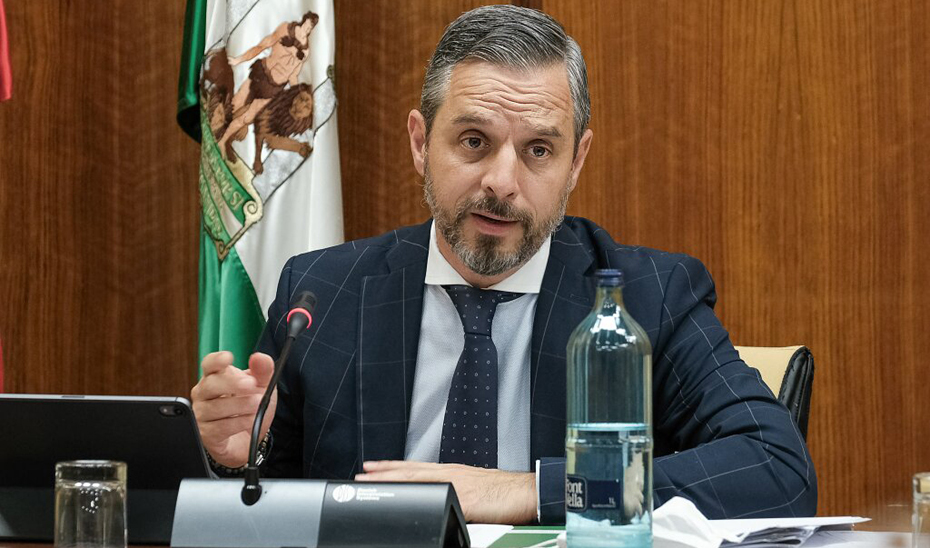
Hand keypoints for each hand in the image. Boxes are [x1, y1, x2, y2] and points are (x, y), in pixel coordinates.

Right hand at [190, 351, 276, 467]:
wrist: (248, 437)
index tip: (229, 358)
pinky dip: (238, 423)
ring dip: (240, 405)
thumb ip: (263, 371)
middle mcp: (204, 394)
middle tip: (251, 385)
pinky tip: (250, 420)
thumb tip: (260, 357)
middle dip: (232, 383)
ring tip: (257, 404)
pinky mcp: (206, 434)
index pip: (209, 364)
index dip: (216, 360)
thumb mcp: (262, 386)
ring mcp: (202, 414)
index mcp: (215, 377)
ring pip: (215, 407)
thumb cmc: (249, 407)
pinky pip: (219, 427)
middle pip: (210, 384)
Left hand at [355, 461, 535, 523]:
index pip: (416, 467)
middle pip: (412, 471)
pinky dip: (422, 497)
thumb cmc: (507, 493)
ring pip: (420, 479)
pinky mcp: (467, 499)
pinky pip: (440, 497)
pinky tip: (408, 500)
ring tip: (372, 482)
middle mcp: (452, 474)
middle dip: (385, 473)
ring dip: (395, 480)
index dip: (392, 467)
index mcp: (453, 472)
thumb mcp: (475, 489)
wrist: (531, 492)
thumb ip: (456, 492)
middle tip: (361, 474)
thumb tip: (440, 501)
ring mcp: (458, 485)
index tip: (372, 467)